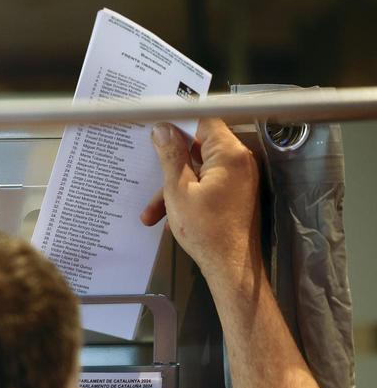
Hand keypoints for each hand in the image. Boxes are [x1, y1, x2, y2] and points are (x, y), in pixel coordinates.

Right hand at [140, 118, 262, 289]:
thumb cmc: (206, 230)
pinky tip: (168, 216)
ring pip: (199, 170)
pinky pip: (207, 184)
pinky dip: (188, 195)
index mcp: (229, 154)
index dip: (178, 123)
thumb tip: (163, 129)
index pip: (203, 121)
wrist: (231, 266)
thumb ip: (171, 157)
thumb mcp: (178, 191)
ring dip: (174, 186)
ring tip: (152, 211)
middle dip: (170, 164)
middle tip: (147, 171)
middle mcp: (239, 161)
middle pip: (199, 147)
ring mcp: (239, 177)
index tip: (156, 129)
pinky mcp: (235, 193)